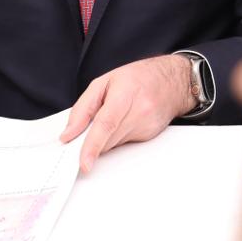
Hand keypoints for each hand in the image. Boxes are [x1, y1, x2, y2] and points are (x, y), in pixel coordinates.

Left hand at [60, 55, 195, 172]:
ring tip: (116, 114)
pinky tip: (127, 119)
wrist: (173, 81)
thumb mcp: (104, 81)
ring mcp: (147, 125)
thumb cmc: (139, 77)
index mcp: (126, 93)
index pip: (106, 124)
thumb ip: (82, 109)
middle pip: (106, 139)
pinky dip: (118, 136)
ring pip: (113, 145)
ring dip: (107, 136)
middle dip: (93, 138)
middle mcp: (140, 111)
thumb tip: (68, 135)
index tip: (84, 163)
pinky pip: (124, 144)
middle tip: (92, 124)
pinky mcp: (149, 136)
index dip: (92, 146)